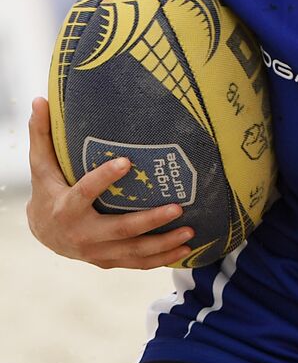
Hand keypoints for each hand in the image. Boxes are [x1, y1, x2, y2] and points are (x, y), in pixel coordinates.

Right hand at [27, 98, 193, 268]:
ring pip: (133, 252)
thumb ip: (42, 135)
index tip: (127, 161)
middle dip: (149, 221)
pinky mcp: (108, 261)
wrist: (43, 232)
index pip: (84, 193)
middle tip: (177, 207)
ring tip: (191, 231)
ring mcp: (96, 253)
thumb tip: (40, 99)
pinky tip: (185, 249)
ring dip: (163, 244)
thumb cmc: (48, 190)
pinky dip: (160, 259)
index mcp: (65, 208)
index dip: (103, 178)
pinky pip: (136, 263)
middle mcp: (81, 235)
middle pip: (119, 230)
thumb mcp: (42, 165)